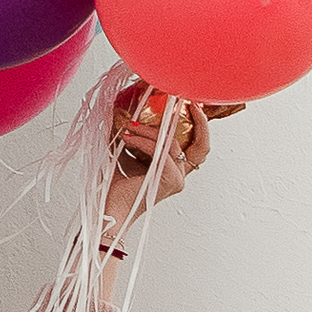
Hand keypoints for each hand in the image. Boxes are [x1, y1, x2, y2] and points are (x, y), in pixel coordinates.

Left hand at [109, 89, 214, 211]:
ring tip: (129, 125)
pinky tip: (128, 137)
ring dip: (148, 130)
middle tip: (184, 103)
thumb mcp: (127, 155)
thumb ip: (134, 138)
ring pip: (171, 143)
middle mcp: (180, 174)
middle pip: (201, 145)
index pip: (196, 145)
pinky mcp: (169, 179)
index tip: (192, 105)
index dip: (200, 125)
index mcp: (174, 169)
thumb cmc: (117, 187)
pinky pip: (159, 151)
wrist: (111, 209)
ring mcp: (177, 178)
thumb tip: (125, 112)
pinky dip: (143, 141)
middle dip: (199, 121)